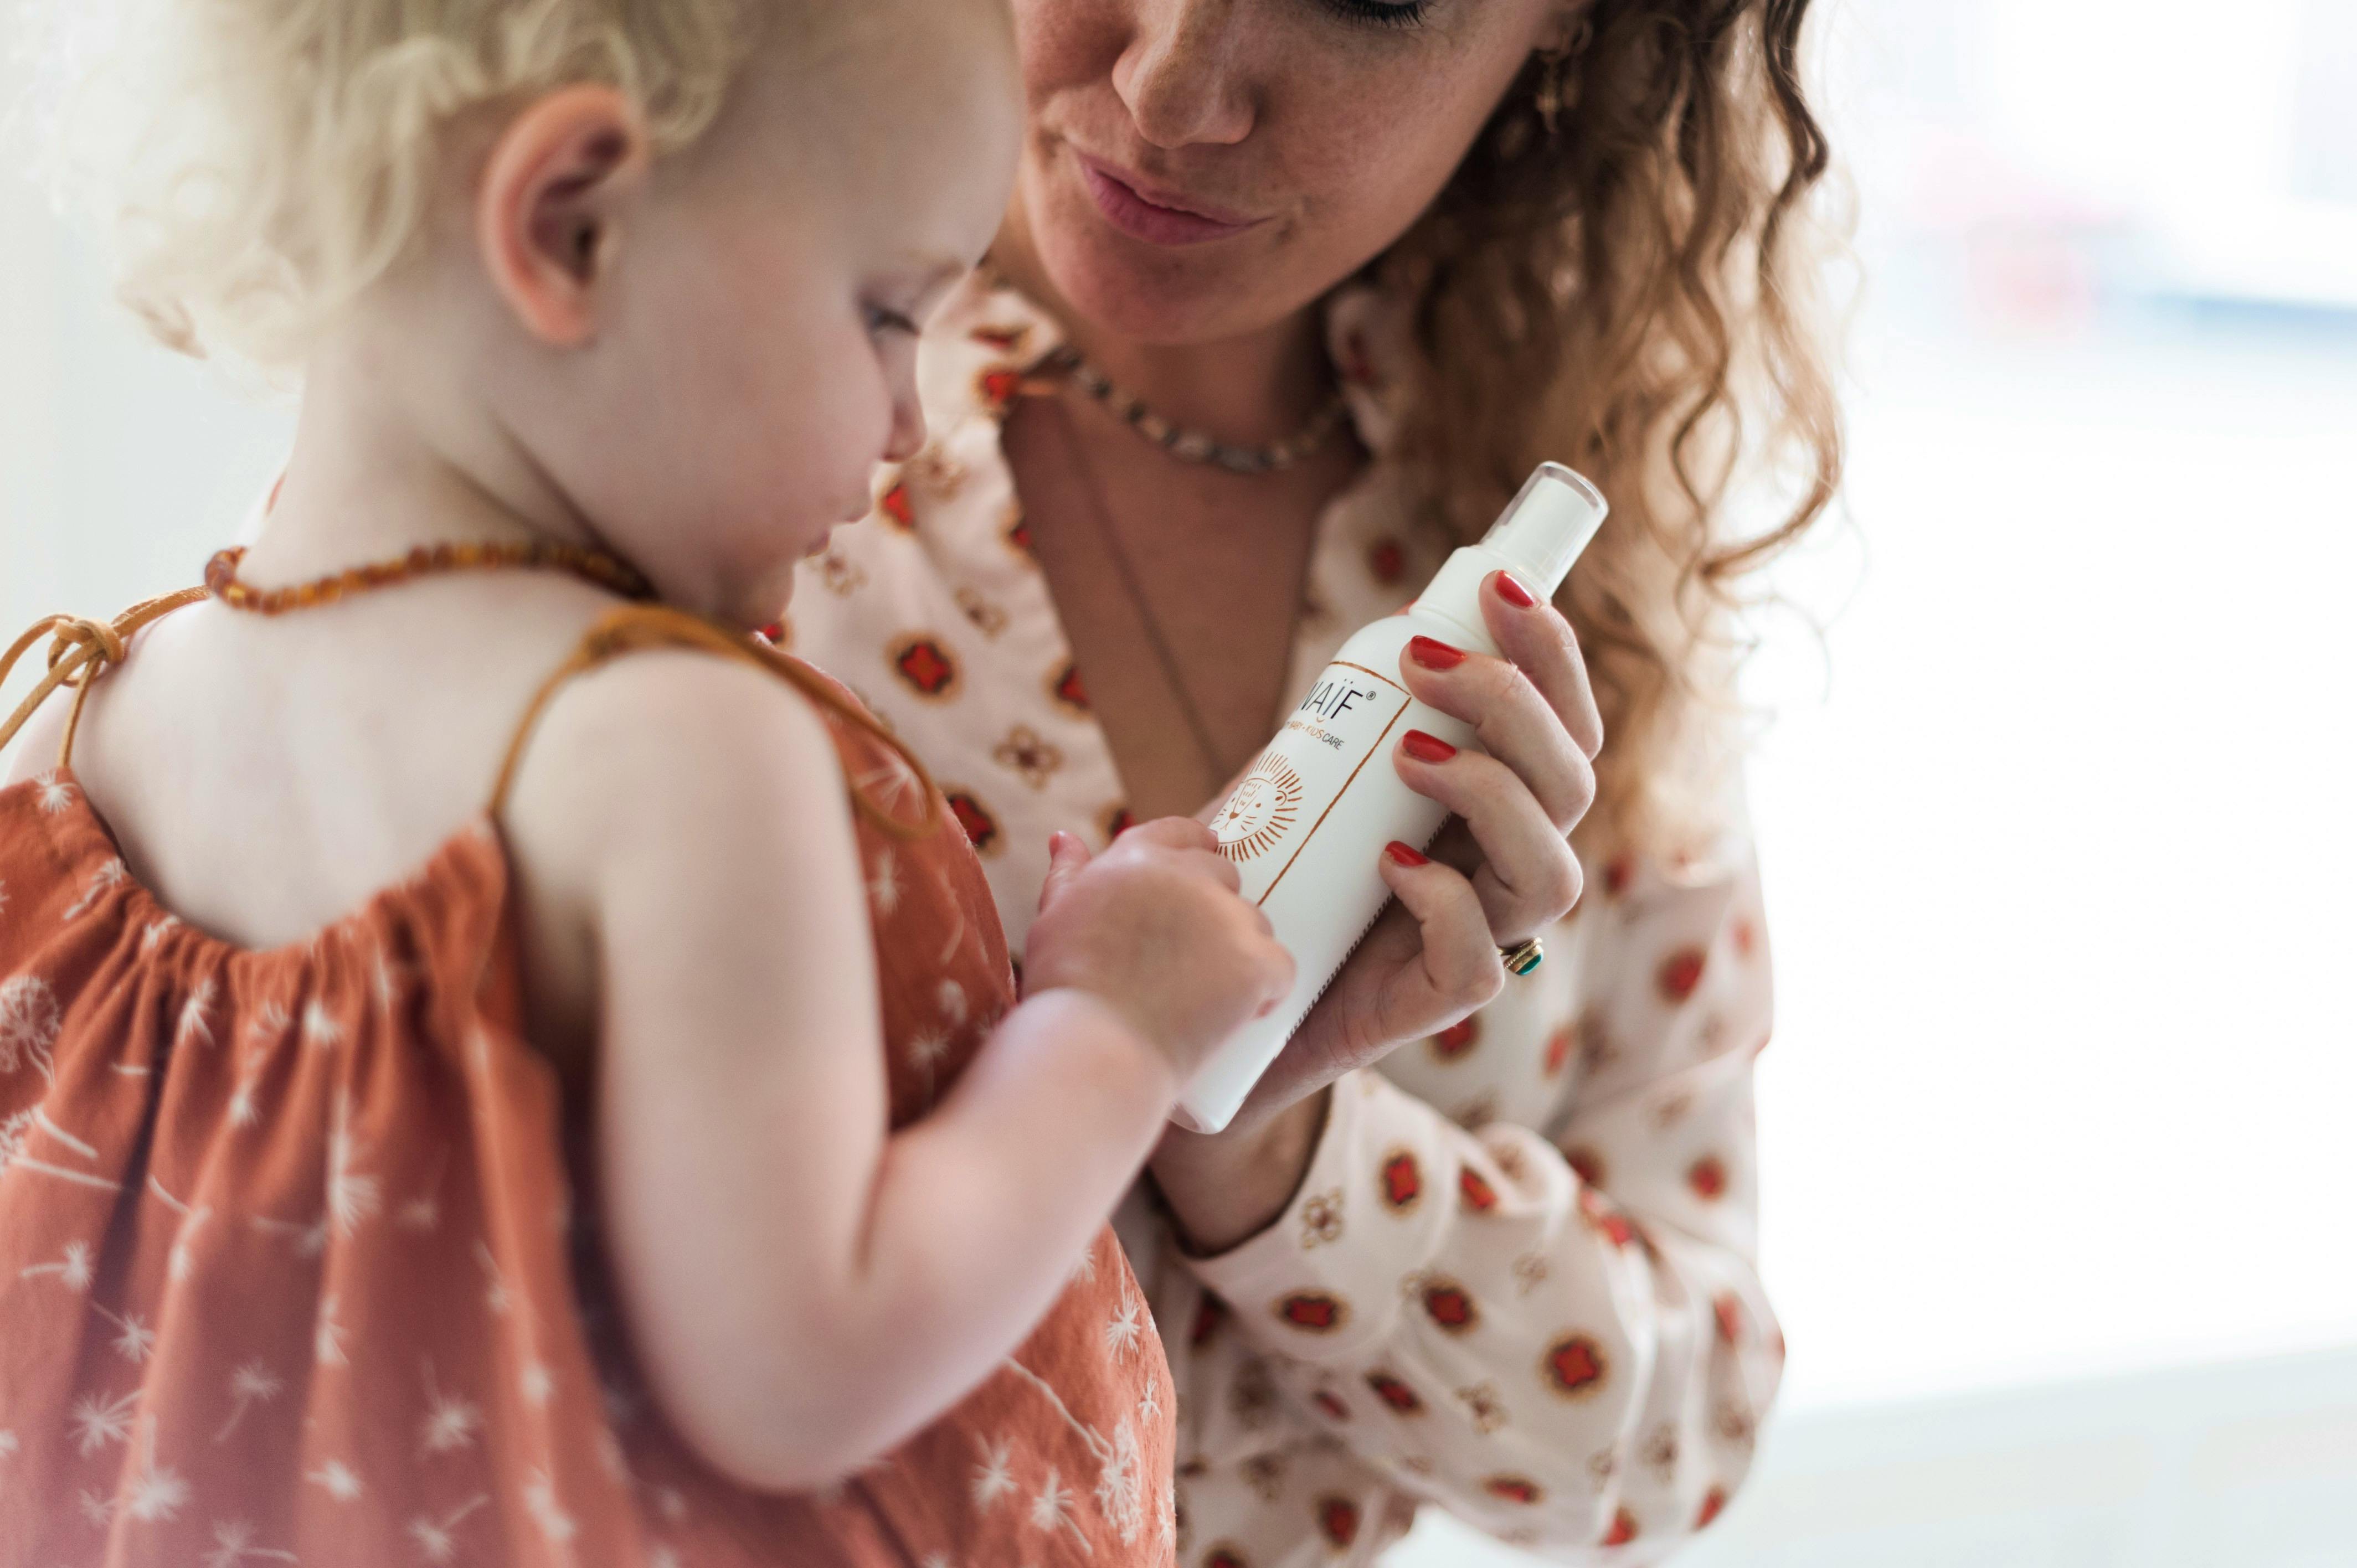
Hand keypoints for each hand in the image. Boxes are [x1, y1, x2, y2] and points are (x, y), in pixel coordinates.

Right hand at [1023, 817, 1295, 1088]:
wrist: (1092, 1051)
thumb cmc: (1064, 992)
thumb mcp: (1053, 919)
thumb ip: (1066, 874)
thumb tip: (1063, 837)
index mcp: (1138, 857)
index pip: (1181, 833)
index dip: (1193, 850)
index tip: (1196, 875)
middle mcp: (1187, 876)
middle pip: (1224, 875)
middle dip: (1213, 909)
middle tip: (1192, 957)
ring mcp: (1226, 918)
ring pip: (1253, 923)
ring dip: (1239, 951)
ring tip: (1207, 996)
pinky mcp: (1255, 962)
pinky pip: (1280, 967)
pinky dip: (1267, 990)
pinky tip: (1245, 1014)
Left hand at [1187, 569, 1601, 1134]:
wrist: (1208, 1009)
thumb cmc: (1254, 887)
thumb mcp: (1291, 790)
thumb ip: (1333, 736)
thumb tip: (1375, 646)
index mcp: (1490, 806)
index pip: (1562, 726)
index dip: (1550, 654)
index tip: (1496, 586)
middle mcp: (1500, 869)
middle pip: (1572, 783)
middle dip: (1515, 704)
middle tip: (1425, 663)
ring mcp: (1479, 939)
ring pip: (1551, 872)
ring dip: (1492, 793)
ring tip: (1409, 756)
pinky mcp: (1434, 1005)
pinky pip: (1482, 961)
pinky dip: (1447, 903)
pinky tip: (1393, 867)